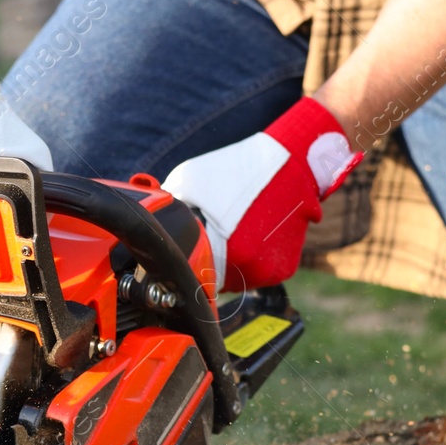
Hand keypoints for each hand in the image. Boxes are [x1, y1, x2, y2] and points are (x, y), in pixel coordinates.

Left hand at [162, 97, 360, 290]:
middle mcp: (247, 268)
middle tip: (212, 236)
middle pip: (214, 282)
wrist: (291, 162)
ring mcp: (268, 271)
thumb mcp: (190, 182)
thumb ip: (172, 210)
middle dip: (208, 263)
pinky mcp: (284, 270)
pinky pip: (257, 274)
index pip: (192, 282)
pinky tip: (255, 233)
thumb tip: (154, 227)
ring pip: (236, 280)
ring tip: (235, 230)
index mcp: (221, 251)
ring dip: (232, 263)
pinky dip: (254, 260)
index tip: (183, 260)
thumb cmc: (238, 169)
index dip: (186, 269)